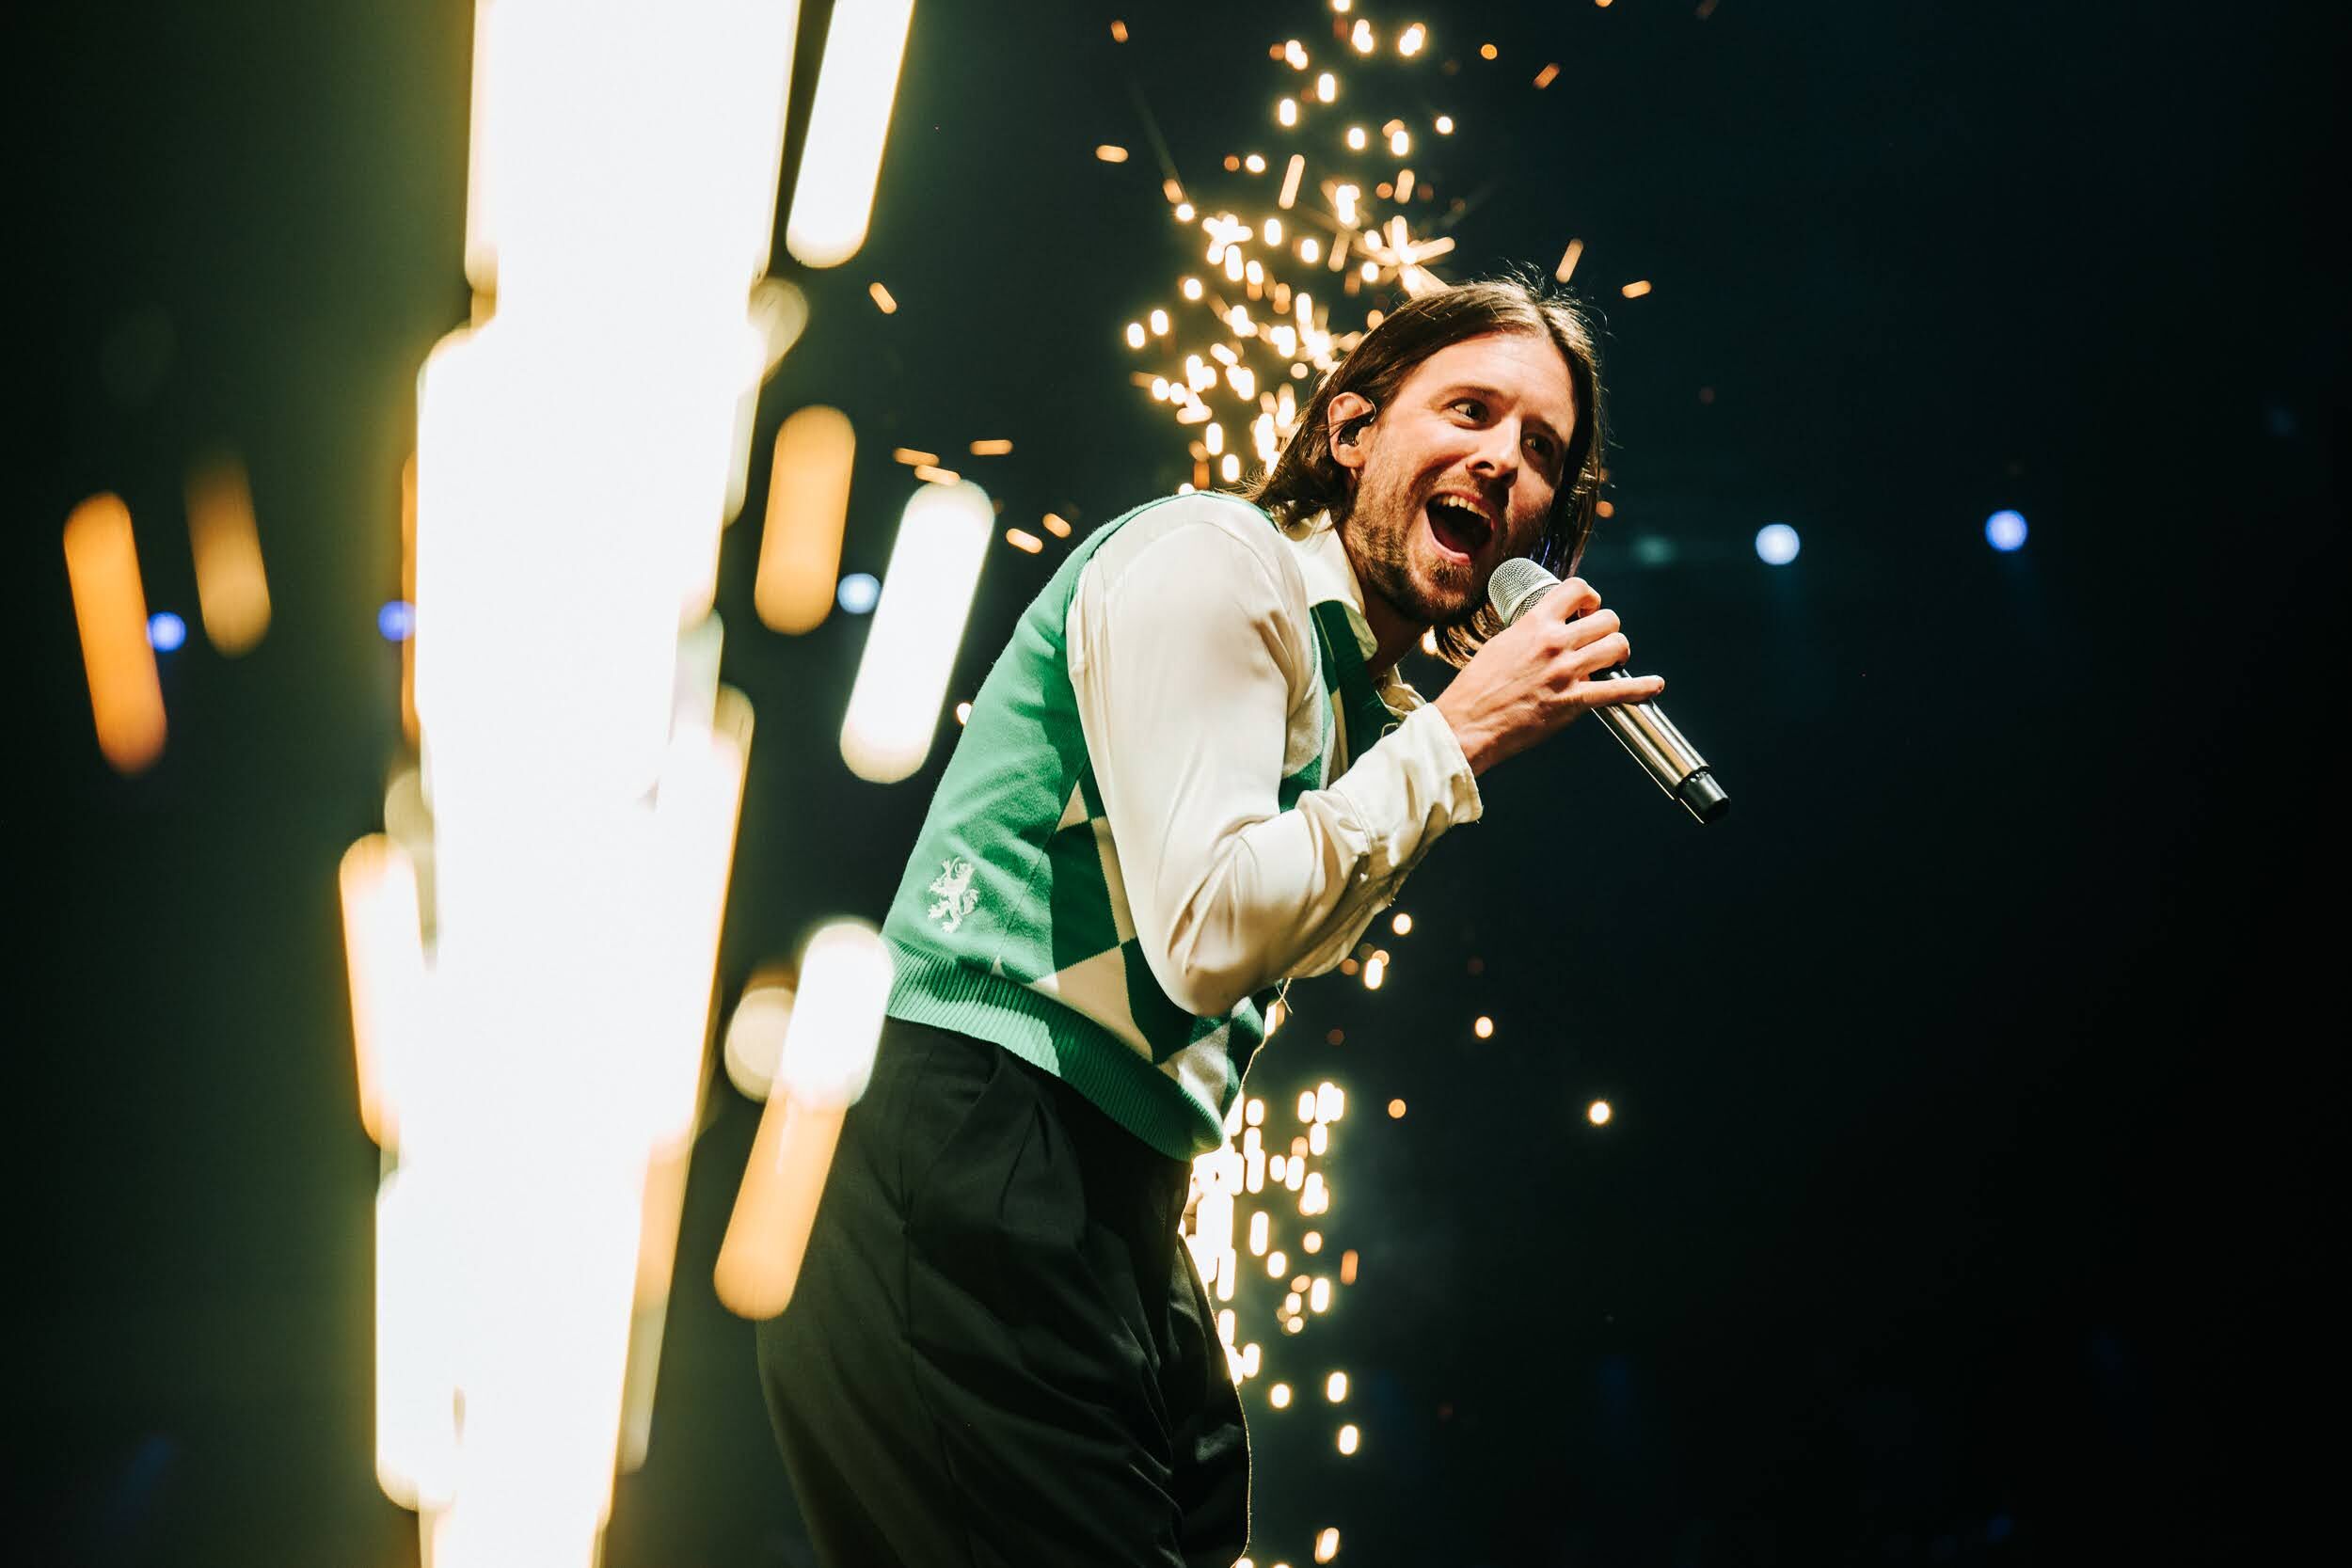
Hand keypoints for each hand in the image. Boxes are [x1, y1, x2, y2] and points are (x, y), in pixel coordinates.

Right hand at [1431, 578, 1665, 775]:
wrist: (1468, 723)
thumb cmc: (1476, 689)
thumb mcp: (1499, 645)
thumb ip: (1528, 633)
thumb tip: (1546, 630)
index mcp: (1534, 623)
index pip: (1577, 589)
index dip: (1590, 597)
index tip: (1588, 609)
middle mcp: (1554, 642)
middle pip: (1607, 618)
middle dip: (1607, 628)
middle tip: (1599, 640)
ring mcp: (1567, 671)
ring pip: (1617, 646)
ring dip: (1619, 652)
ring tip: (1611, 660)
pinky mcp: (1574, 701)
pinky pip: (1620, 690)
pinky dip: (1642, 688)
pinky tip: (1653, 685)